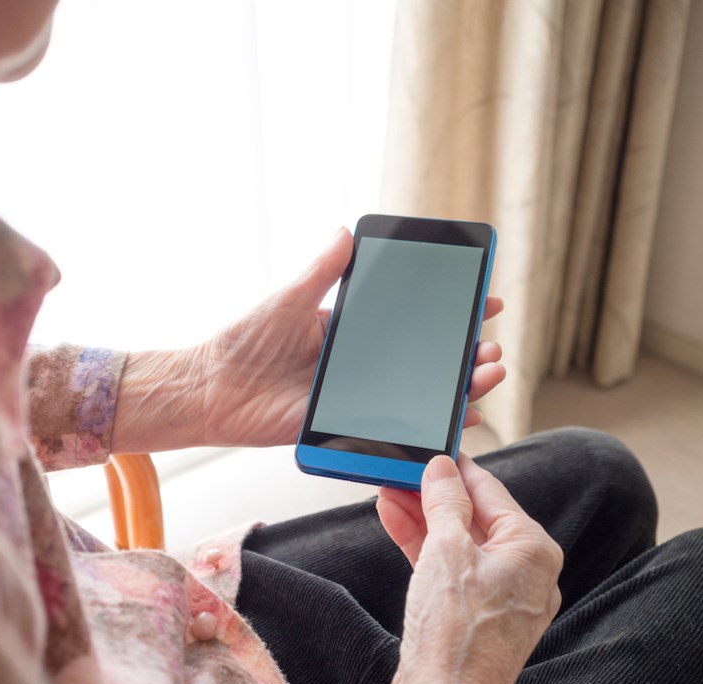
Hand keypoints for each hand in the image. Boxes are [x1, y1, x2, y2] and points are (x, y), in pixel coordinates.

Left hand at [197, 227, 505, 447]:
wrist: (208, 390)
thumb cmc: (241, 343)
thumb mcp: (287, 300)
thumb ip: (320, 272)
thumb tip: (346, 231)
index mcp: (348, 334)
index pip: (410, 323)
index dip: (448, 314)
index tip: (484, 301)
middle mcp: (358, 368)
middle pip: (424, 363)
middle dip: (466, 355)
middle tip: (494, 347)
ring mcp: (354, 401)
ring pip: (417, 397)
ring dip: (458, 388)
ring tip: (489, 373)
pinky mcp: (343, 431)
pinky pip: (392, 433)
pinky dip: (427, 430)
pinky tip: (457, 422)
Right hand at [379, 454, 562, 683]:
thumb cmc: (455, 631)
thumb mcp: (446, 547)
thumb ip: (445, 501)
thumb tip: (443, 468)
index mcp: (533, 550)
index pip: (492, 491)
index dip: (457, 467)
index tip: (434, 446)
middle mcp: (526, 572)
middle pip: (474, 516)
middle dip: (433, 493)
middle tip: (402, 469)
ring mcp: (502, 596)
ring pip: (459, 542)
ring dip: (423, 516)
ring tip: (388, 490)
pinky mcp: (476, 615)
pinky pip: (451, 568)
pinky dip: (424, 546)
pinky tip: (395, 521)